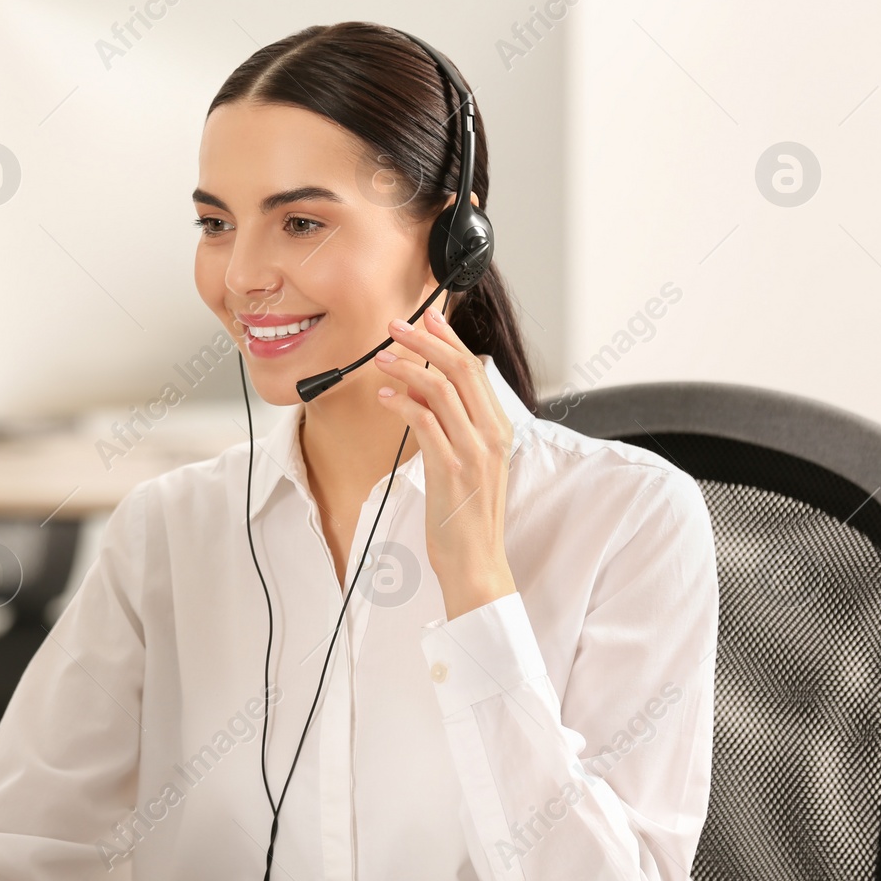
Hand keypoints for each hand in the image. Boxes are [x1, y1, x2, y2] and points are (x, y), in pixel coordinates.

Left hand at [373, 307, 516, 620]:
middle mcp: (491, 435)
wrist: (477, 562)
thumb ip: (454, 425)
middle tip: (396, 325)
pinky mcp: (452, 470)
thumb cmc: (468, 516)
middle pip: (462, 370)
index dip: (450, 340)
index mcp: (499, 430)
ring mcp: (473, 452)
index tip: (427, 317)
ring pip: (442, 391)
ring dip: (407, 367)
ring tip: (381, 356)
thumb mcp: (469, 462)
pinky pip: (426, 424)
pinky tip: (385, 396)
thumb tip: (427, 391)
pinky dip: (403, 404)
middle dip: (426, 341)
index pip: (476, 370)